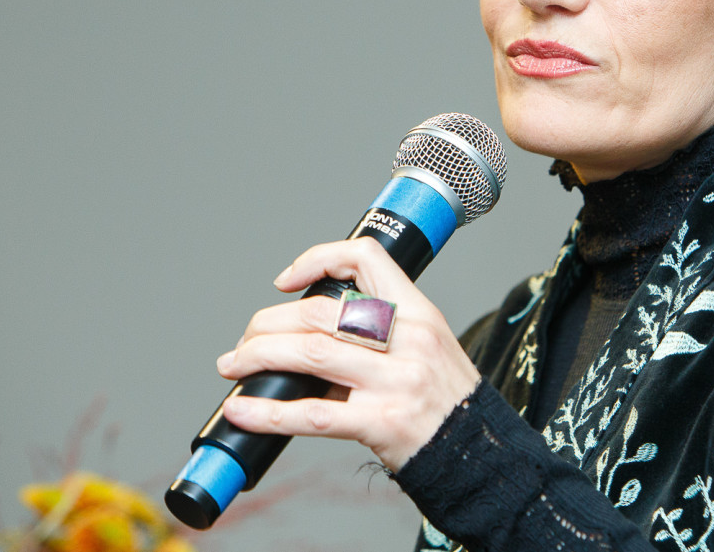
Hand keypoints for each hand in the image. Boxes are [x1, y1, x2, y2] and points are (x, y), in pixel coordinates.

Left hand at [215, 236, 481, 470]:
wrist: (479, 454)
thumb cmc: (446, 402)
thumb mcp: (426, 348)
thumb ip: (379, 334)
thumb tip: (308, 333)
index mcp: (420, 313)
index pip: (367, 259)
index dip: (318, 259)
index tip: (286, 281)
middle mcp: (409, 341)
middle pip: (320, 312)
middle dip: (268, 323)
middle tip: (246, 341)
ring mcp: (396, 382)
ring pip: (310, 352)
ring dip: (259, 356)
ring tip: (234, 365)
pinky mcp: (382, 423)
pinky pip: (312, 413)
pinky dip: (268, 411)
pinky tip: (243, 410)